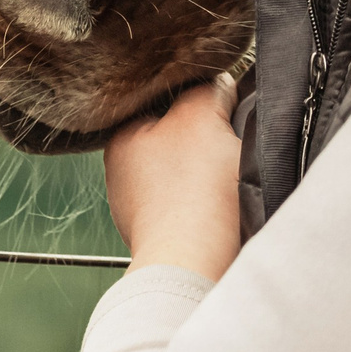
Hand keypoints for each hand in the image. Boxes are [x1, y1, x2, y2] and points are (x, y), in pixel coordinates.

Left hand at [105, 74, 242, 281]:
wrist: (196, 265)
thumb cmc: (192, 191)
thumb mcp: (201, 114)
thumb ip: (208, 87)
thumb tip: (217, 86)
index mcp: (121, 139)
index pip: (163, 101)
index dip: (199, 98)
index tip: (223, 106)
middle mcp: (123, 175)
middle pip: (179, 138)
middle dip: (208, 137)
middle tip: (229, 141)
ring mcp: (143, 211)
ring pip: (191, 174)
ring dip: (215, 173)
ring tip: (230, 176)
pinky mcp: (168, 238)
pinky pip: (198, 207)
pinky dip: (215, 204)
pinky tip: (226, 205)